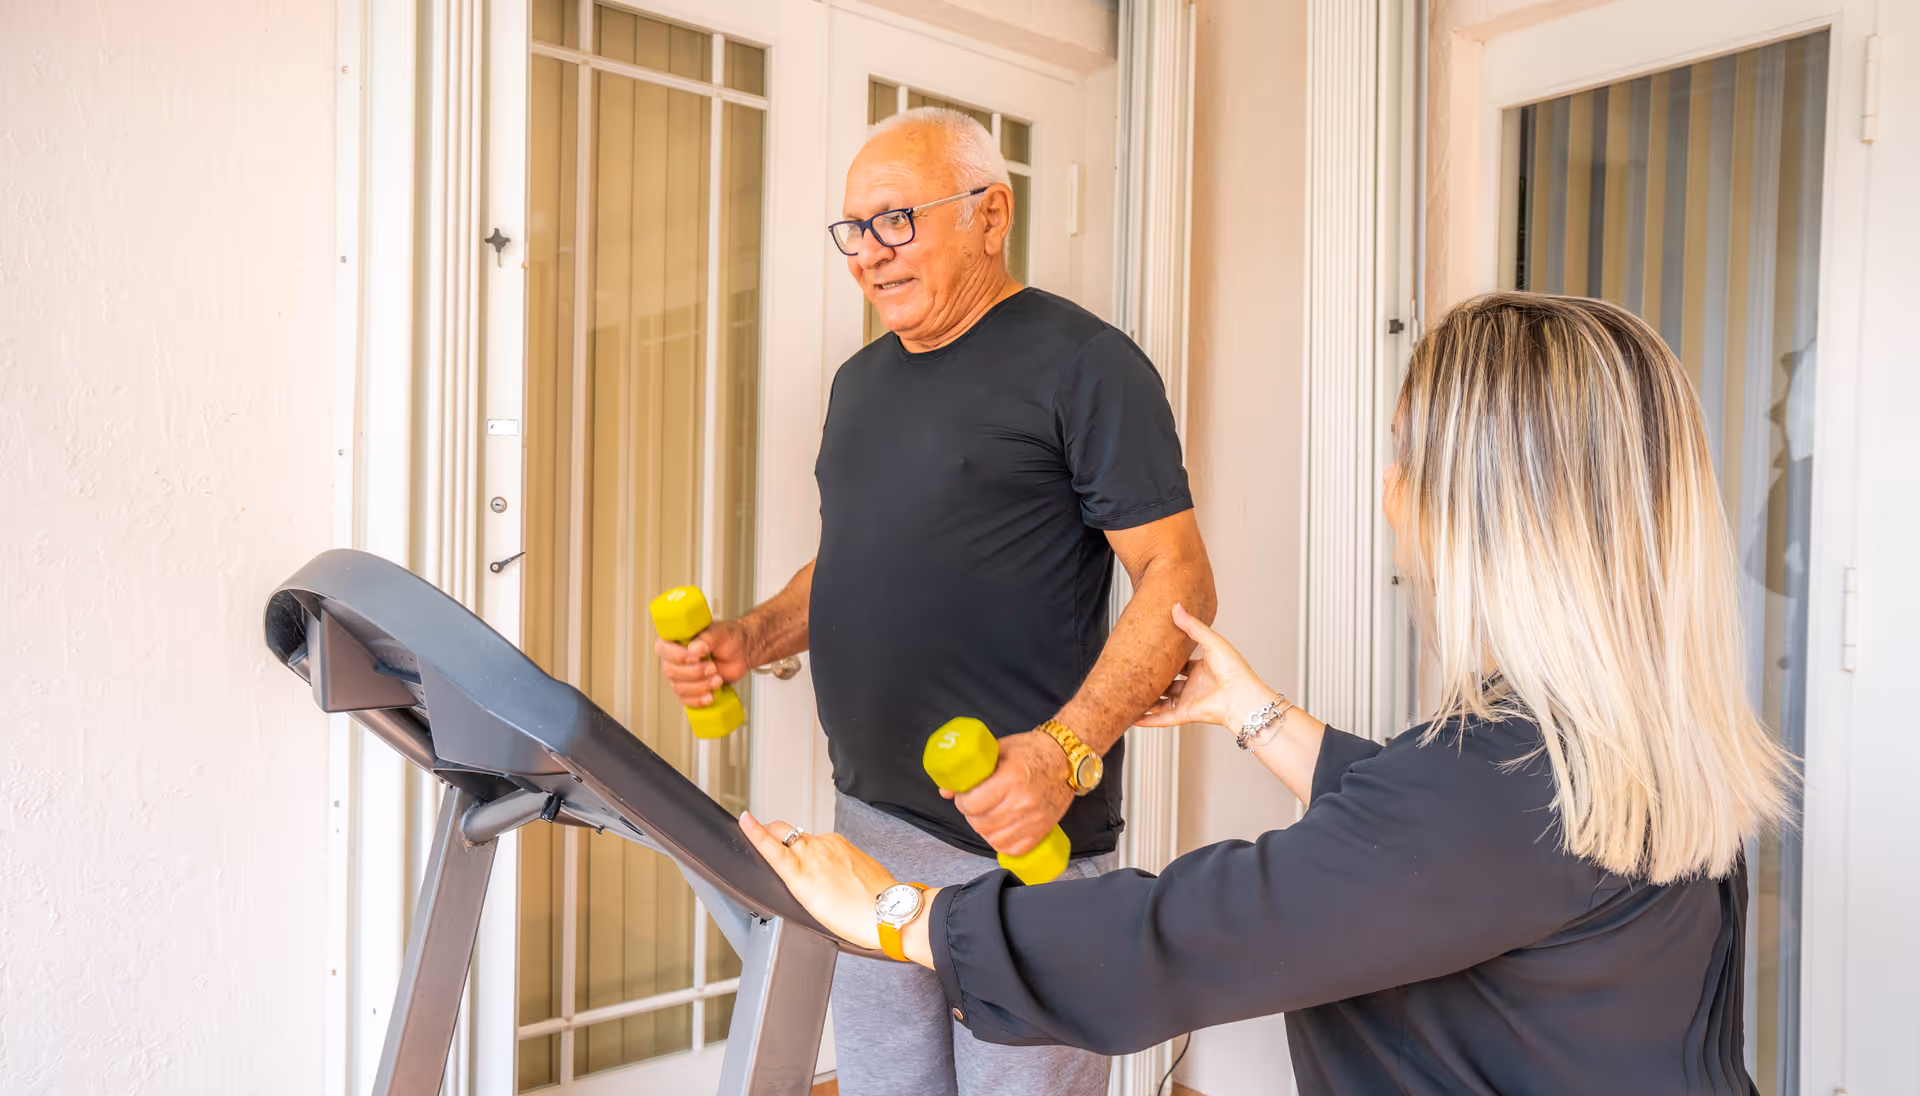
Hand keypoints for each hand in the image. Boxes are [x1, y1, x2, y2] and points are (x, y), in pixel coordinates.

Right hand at [653, 619, 749, 706]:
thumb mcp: (720, 633)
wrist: (741, 654)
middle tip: (713, 668)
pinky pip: (685, 700)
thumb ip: (707, 638)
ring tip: (718, 680)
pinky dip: (698, 700)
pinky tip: (710, 696)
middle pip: (671, 671)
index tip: (696, 657)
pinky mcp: (689, 690)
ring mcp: (680, 675)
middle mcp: (674, 658)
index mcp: (676, 639)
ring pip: (678, 687)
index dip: (678, 656)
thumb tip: (694, 649)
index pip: (663, 648)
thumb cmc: (728, 639)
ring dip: (700, 686)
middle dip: (695, 673)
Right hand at [738, 812, 897, 951]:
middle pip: (785, 833)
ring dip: (800, 846)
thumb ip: (798, 882)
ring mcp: (831, 844)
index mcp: (802, 875)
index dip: (755, 832)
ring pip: (805, 838)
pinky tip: (830, 869)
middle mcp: (815, 853)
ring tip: (811, 871)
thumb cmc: (852, 917)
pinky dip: (820, 850)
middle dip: (772, 832)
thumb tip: (796, 870)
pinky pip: (824, 841)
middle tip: (766, 836)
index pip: (772, 848)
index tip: (745, 819)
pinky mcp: (844, 842)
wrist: (886, 909)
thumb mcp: (812, 908)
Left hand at [947, 729, 1072, 857]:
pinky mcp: (1041, 831)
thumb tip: (946, 789)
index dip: (962, 800)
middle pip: (980, 823)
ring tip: (989, 814)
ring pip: (993, 838)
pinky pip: (1012, 848)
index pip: (971, 804)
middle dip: (972, 814)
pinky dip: (1002, 841)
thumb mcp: (999, 750)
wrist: (1067, 758)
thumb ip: (972, 770)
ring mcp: (1033, 819)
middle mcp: (1022, 802)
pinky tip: (1002, 827)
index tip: (965, 795)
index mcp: (1010, 778)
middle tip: (977, 804)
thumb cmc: (1033, 751)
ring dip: (986, 828)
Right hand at [1138, 603, 1273, 730]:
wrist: (1241, 696)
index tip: (1151, 652)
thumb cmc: (1234, 670)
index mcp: (1203, 669)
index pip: (1181, 664)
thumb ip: (1192, 626)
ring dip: (1148, 700)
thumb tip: (1176, 608)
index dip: (1167, 659)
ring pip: (1162, 701)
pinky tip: (1134, 717)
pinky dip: (1148, 719)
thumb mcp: (1212, 642)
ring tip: (1129, 694)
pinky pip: (1163, 718)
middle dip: (1154, 680)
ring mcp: (1189, 701)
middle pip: (1169, 683)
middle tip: (1136, 673)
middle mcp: (1195, 686)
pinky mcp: (1185, 714)